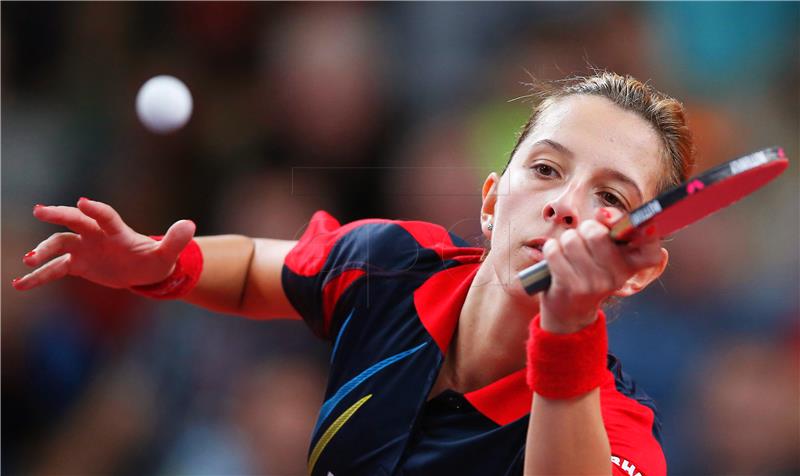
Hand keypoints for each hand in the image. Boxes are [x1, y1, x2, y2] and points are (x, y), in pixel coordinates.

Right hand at [13, 198, 195, 290]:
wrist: (142, 271)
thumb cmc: (156, 260)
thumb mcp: (168, 255)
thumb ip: (175, 240)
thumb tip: (189, 225)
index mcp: (118, 231)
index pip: (106, 217)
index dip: (96, 210)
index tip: (83, 202)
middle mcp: (97, 235)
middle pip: (76, 221)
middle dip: (60, 215)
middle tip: (40, 210)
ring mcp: (85, 248)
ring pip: (60, 243)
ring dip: (45, 250)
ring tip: (30, 260)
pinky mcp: (77, 264)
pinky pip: (55, 269)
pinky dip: (39, 276)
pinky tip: (21, 284)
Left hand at [539, 207, 664, 332]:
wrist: (569, 311)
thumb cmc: (588, 270)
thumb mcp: (605, 252)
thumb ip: (609, 228)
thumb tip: (603, 213)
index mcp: (631, 265)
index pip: (651, 248)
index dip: (643, 230)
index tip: (624, 222)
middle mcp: (617, 276)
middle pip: (596, 233)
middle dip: (584, 229)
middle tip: (583, 242)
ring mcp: (594, 283)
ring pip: (571, 240)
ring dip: (565, 242)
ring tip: (569, 255)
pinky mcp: (571, 287)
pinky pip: (553, 250)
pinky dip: (551, 250)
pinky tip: (556, 262)